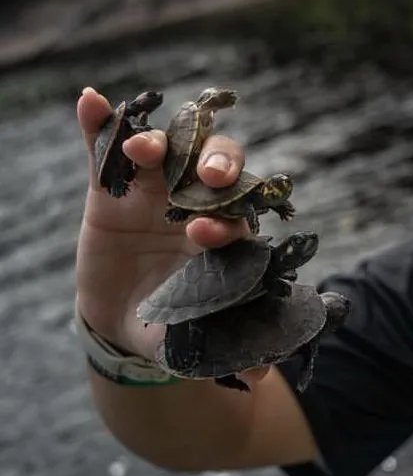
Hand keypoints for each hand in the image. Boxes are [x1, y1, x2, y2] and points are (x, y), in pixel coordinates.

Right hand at [74, 86, 268, 385]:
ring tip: (142, 148)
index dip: (228, 219)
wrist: (128, 320)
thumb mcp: (197, 337)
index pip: (238, 214)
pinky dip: (100, 126)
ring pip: (165, 152)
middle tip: (209, 174)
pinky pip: (106, 151)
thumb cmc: (176, 321)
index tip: (209, 236)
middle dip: (217, 163)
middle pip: (216, 165)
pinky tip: (90, 102)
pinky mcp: (113, 187)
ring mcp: (155, 189)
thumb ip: (227, 347)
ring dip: (157, 143)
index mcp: (228, 232)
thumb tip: (260, 373)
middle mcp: (198, 201)